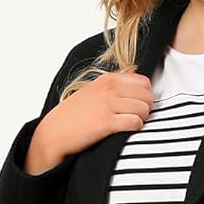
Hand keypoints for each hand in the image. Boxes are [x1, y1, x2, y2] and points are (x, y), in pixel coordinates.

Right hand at [24, 68, 153, 172]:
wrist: (55, 131)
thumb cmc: (74, 114)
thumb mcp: (94, 89)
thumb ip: (116, 80)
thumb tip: (134, 72)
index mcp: (108, 79)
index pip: (144, 82)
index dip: (145, 95)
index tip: (137, 104)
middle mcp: (109, 89)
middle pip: (147, 96)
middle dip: (146, 108)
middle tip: (136, 116)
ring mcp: (108, 105)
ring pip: (144, 109)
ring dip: (141, 119)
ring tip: (130, 124)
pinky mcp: (106, 122)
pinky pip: (135, 122)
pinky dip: (135, 128)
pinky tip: (126, 130)